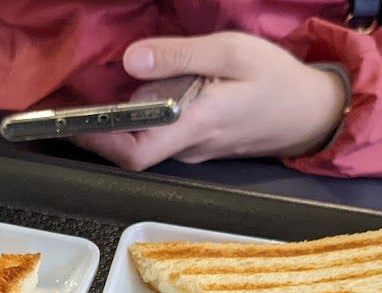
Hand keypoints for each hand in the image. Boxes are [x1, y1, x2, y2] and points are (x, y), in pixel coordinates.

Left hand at [74, 32, 346, 170]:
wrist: (312, 111)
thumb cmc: (277, 80)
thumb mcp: (232, 52)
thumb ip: (181, 56)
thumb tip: (133, 61)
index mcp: (194, 126)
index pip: (135, 151)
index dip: (97, 140)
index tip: (69, 121)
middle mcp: (187, 146)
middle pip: (131, 145)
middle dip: (102, 121)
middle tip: (75, 91)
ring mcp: (190, 148)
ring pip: (145, 137)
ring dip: (123, 115)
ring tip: (99, 85)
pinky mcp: (196, 141)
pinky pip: (160, 131)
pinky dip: (144, 113)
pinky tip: (141, 86)